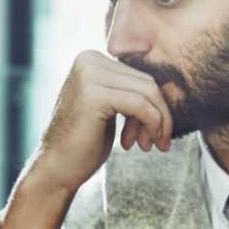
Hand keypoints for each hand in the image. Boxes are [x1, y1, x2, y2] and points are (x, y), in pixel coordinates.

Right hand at [36, 50, 173, 195]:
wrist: (57, 169)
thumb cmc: (85, 143)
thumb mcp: (113, 110)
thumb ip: (133, 92)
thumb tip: (172, 85)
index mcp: (91, 58)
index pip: (141, 75)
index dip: (155, 106)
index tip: (155, 132)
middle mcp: (88, 59)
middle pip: (147, 81)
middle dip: (159, 114)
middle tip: (157, 142)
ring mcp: (89, 74)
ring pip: (147, 91)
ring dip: (157, 122)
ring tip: (149, 145)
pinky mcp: (93, 94)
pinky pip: (140, 104)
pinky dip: (151, 124)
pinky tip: (142, 144)